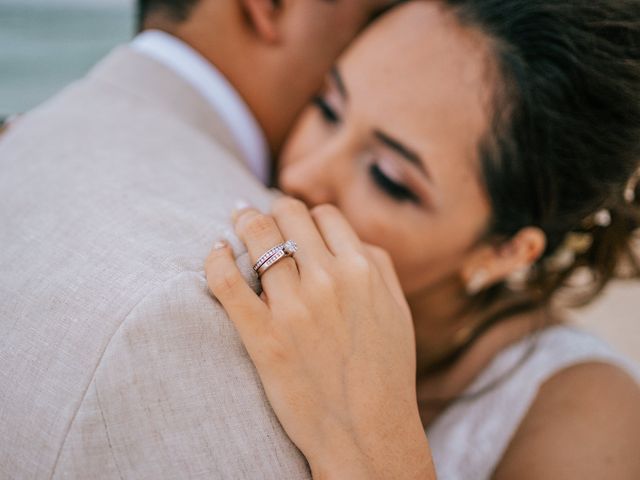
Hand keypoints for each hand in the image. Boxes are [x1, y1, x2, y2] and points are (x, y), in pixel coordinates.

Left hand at [205, 197, 434, 478]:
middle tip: (258, 214)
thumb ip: (378, 265)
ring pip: (258, 238)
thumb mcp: (397, 309)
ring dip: (244, 223)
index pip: (324, 215)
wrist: (367, 434)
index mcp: (363, 270)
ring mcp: (294, 308)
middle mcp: (329, 280)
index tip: (295, 225)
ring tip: (237, 221)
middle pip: (288, 216)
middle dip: (273, 211)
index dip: (307, 216)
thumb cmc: (386, 372)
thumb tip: (347, 236)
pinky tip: (216, 250)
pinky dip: (216, 259)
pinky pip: (228, 282)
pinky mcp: (263, 337)